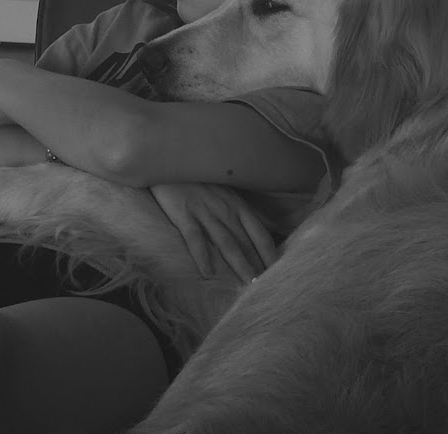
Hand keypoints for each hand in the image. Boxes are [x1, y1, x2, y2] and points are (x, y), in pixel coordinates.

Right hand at [150, 182, 278, 282]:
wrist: (168, 160)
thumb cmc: (198, 178)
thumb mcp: (225, 191)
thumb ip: (242, 211)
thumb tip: (268, 227)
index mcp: (237, 205)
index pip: (261, 233)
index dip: (270, 254)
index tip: (279, 273)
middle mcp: (225, 210)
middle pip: (246, 242)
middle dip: (258, 266)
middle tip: (267, 288)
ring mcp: (204, 212)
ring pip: (226, 242)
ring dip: (239, 264)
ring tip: (248, 285)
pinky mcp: (183, 213)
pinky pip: (194, 237)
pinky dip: (202, 255)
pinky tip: (207, 273)